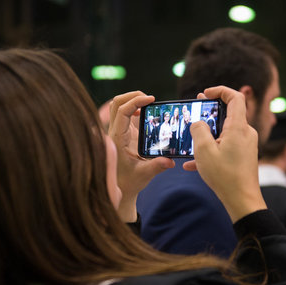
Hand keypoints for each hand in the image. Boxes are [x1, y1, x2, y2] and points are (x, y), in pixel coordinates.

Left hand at [108, 91, 174, 220]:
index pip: (122, 111)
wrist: (120, 188)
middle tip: (150, 99)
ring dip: (132, 99)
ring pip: (118, 105)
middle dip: (133, 95)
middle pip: (116, 102)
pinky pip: (124, 113)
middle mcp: (115, 132)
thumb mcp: (144, 174)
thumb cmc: (130, 182)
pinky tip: (145, 113)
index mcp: (117, 139)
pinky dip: (133, 107)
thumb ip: (157, 166)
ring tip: (148, 103)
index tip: (151, 100)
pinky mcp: (122, 132)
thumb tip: (170, 161)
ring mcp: (117, 131)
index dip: (136, 101)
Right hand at [184, 86, 266, 222]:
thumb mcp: (204, 150)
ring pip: (225, 132)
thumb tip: (198, 123)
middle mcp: (246, 133)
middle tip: (195, 112)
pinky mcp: (244, 156)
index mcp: (238, 127)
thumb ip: (198, 130)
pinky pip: (226, 146)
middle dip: (210, 113)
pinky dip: (212, 150)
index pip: (235, 97)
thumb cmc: (225, 176)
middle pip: (229, 114)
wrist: (242, 201)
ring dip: (208, 135)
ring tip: (190, 142)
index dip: (220, 90)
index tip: (205, 94)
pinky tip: (193, 164)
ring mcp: (246, 145)